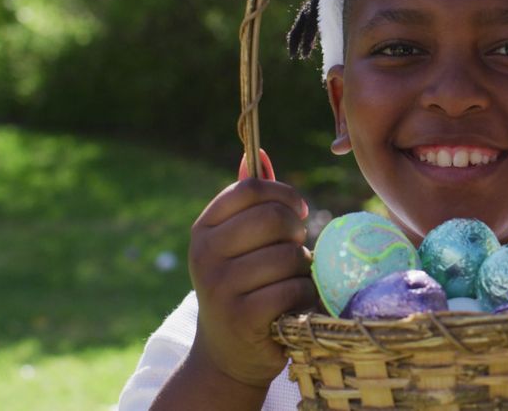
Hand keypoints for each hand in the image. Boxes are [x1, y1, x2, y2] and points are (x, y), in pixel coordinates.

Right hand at [187, 151, 315, 387]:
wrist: (228, 354)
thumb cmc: (243, 287)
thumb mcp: (237, 243)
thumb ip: (249, 201)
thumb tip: (258, 153)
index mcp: (204, 229)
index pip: (251, 188)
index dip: (285, 195)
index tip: (298, 212)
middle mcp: (205, 254)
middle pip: (273, 218)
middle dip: (296, 234)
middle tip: (293, 252)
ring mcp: (220, 286)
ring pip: (288, 257)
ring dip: (302, 270)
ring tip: (288, 283)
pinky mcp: (242, 316)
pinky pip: (292, 290)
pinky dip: (303, 297)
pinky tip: (291, 306)